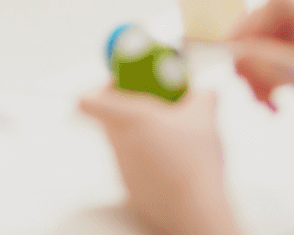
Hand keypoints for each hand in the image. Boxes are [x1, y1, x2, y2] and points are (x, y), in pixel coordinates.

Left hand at [80, 88, 239, 234]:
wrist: (195, 209)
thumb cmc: (194, 161)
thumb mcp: (204, 117)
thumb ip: (202, 97)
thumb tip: (204, 92)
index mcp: (128, 117)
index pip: (89, 100)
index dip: (99, 89)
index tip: (120, 84)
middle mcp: (119, 142)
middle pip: (108, 119)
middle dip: (127, 109)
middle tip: (153, 107)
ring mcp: (123, 168)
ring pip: (122, 143)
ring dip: (139, 137)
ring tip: (169, 138)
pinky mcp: (131, 190)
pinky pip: (134, 167)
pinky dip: (147, 162)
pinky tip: (171, 164)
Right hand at [232, 0, 293, 145]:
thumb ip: (287, 68)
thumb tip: (243, 52)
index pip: (280, 1)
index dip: (254, 19)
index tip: (237, 50)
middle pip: (263, 25)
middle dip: (249, 54)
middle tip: (245, 84)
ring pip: (261, 48)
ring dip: (252, 73)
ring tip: (263, 103)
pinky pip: (268, 68)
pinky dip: (260, 85)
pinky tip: (271, 107)